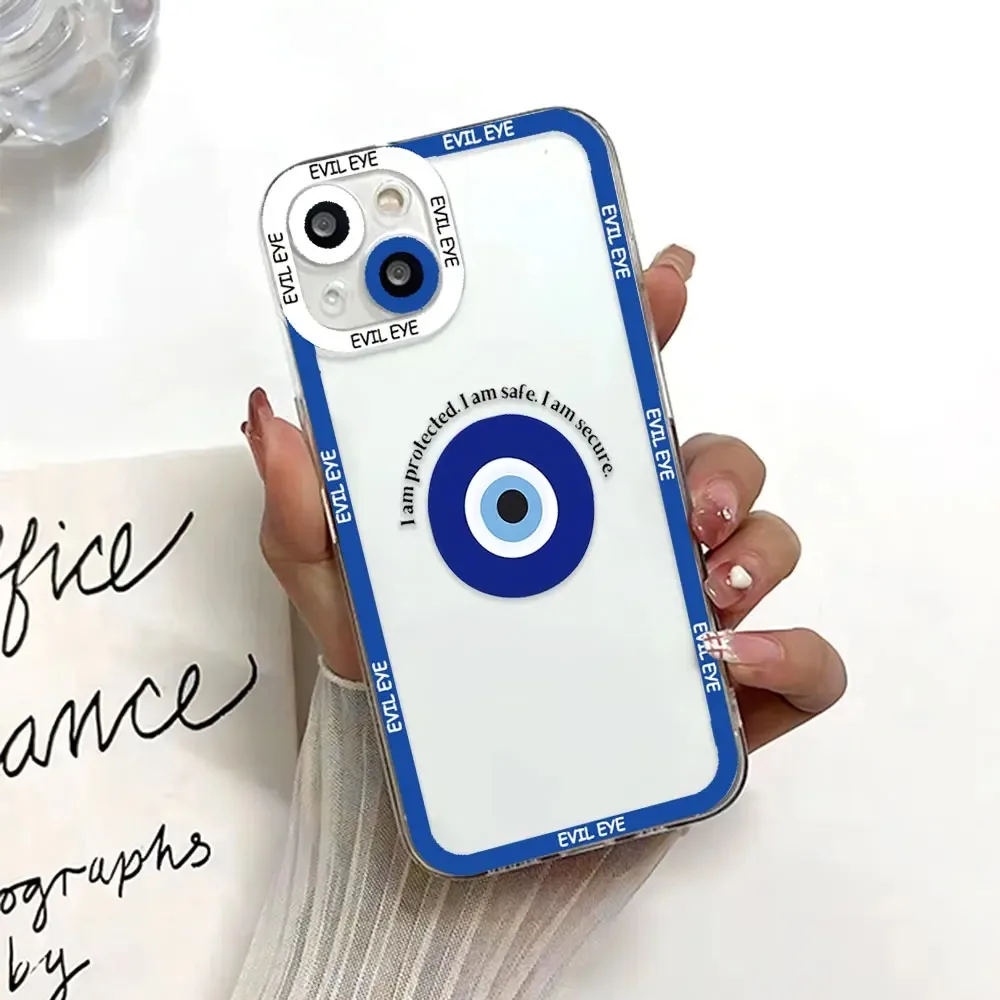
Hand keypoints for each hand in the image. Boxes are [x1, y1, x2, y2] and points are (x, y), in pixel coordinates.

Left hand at [242, 245, 844, 750]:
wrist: (450, 792)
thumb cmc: (409, 677)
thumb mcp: (342, 587)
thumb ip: (306, 508)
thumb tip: (275, 415)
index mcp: (556, 496)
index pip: (612, 396)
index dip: (641, 325)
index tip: (655, 279)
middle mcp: (634, 537)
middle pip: (708, 458)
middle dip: (713, 454)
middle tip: (675, 484)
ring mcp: (689, 607)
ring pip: (762, 538)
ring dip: (753, 542)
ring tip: (703, 578)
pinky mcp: (729, 689)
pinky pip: (799, 660)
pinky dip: (791, 650)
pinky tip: (732, 657)